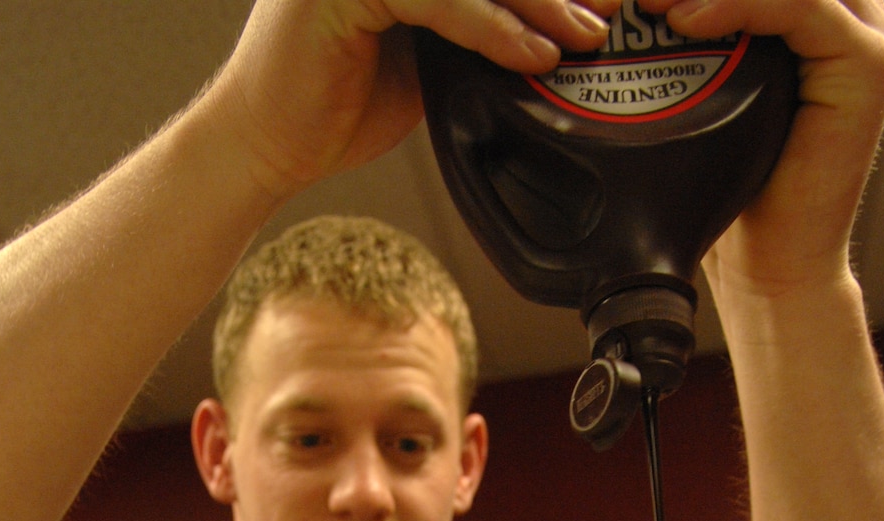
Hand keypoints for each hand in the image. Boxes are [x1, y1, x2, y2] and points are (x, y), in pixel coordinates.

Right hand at [214, 0, 619, 198]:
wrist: (265, 144)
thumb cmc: (337, 103)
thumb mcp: (428, 55)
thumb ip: (476, 26)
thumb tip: (554, 28)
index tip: (603, 0)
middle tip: (617, 4)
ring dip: (538, 2)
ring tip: (588, 35)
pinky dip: (492, 27)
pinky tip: (534, 56)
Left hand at [640, 0, 883, 304]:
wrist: (772, 270)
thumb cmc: (733, 197)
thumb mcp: (702, 95)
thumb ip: (689, 32)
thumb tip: (626, 3)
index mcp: (808, 8)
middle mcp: (844, 8)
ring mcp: (862, 30)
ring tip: (644, 0)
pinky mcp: (866, 61)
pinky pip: (801, 5)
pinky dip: (739, 4)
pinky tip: (687, 22)